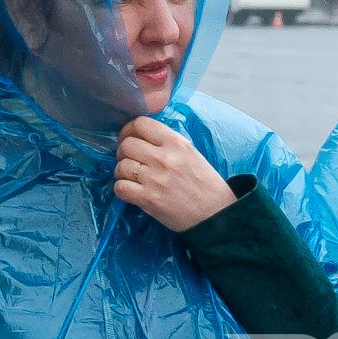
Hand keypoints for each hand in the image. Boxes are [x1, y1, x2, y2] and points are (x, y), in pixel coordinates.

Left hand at [113, 117, 236, 231]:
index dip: (129, 131)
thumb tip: (141, 138)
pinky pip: (120, 188)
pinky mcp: (149, 199)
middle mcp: (164, 158)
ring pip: (121, 166)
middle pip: (127, 144)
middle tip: (131, 161)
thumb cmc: (206, 184)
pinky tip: (131, 191)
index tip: (131, 139)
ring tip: (132, 178)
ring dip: (122, 172)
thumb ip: (167, 143)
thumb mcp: (191, 154)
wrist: (217, 214)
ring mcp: (155, 179)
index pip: (140, 124)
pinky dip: (122, 189)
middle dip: (124, 152)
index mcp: (176, 143)